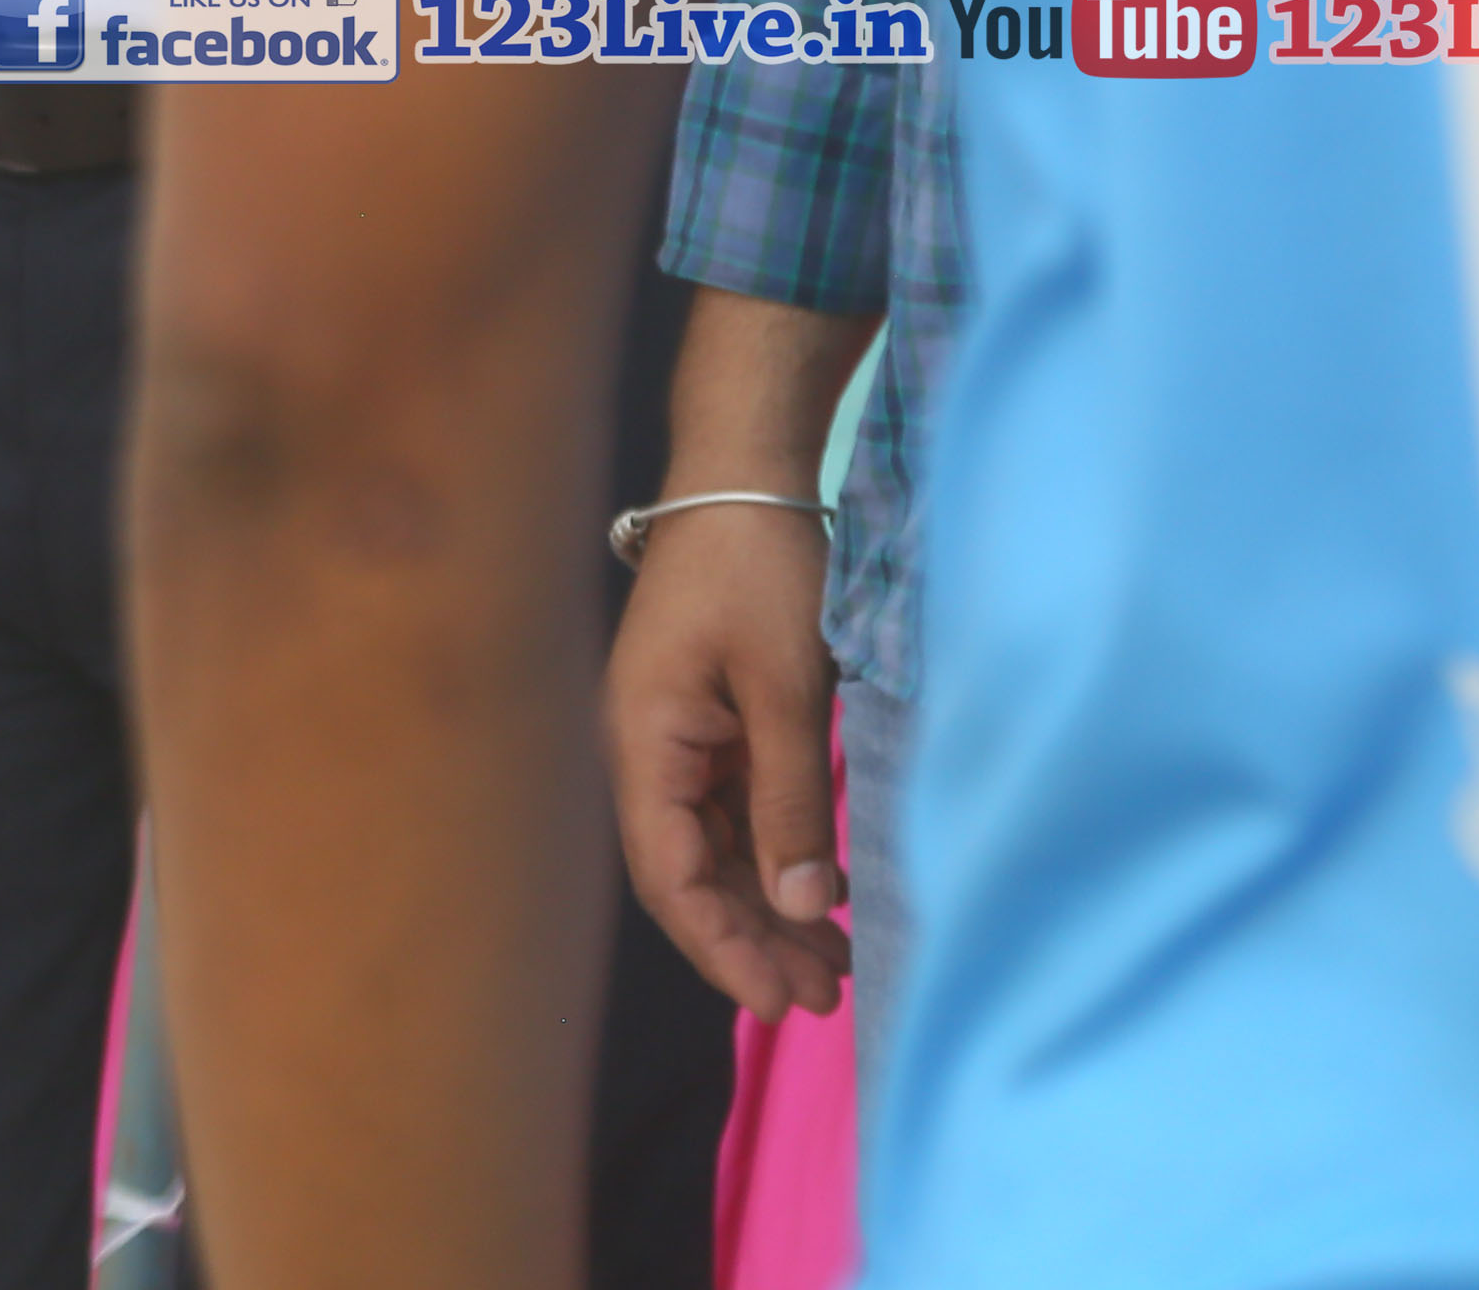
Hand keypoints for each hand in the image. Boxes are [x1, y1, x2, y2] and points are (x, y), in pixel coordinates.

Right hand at [602, 497, 852, 1016]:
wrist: (743, 475)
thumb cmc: (758, 568)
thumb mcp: (784, 687)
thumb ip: (792, 801)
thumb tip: (805, 905)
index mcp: (645, 742)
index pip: (671, 875)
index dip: (723, 945)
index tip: (780, 1003)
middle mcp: (647, 749)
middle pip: (688, 872)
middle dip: (752, 939)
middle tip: (825, 1000)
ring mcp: (676, 734)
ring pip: (712, 847)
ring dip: (767, 904)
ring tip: (833, 965)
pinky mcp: (708, 719)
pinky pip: (732, 811)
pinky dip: (774, 855)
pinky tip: (824, 888)